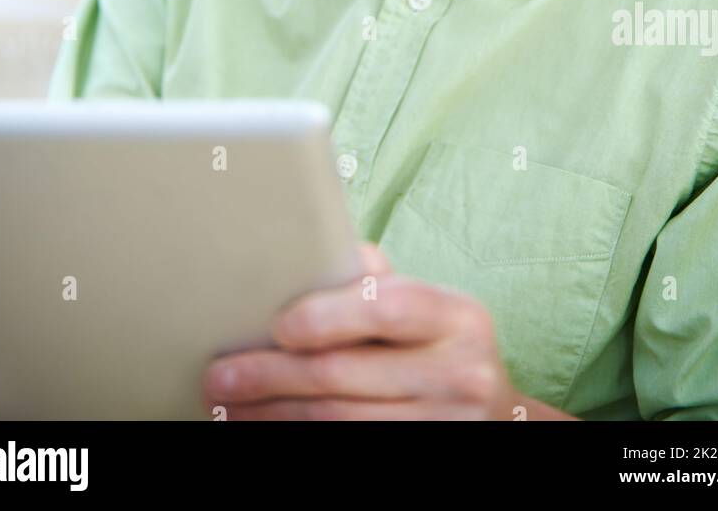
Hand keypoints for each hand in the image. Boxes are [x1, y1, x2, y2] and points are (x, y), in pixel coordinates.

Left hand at [203, 242, 576, 419]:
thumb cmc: (443, 346)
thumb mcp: (430, 308)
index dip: (327, 316)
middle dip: (272, 376)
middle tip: (219, 376)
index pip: (387, 308)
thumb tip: (309, 258)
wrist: (498, 421)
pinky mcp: (426, 458)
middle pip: (347, 376)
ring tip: (229, 406)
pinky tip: (267, 427)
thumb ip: (378, 281)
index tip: (277, 325)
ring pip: (339, 423)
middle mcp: (460, 375)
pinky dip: (300, 438)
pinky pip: (349, 448)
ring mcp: (445, 427)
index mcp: (459, 316)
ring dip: (273, 416)